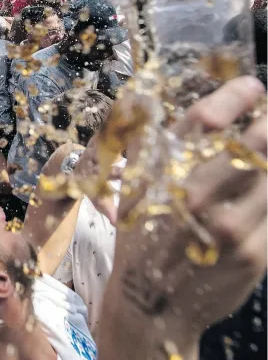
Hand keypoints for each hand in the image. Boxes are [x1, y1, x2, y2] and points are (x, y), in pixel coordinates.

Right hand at [105, 77, 266, 352]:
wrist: (152, 302)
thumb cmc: (140, 235)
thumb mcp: (132, 184)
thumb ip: (145, 140)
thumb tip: (148, 97)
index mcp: (164, 174)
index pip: (205, 120)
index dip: (235, 95)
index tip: (251, 85)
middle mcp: (198, 196)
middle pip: (254, 142)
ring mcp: (232, 227)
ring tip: (266, 145)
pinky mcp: (256, 253)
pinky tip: (263, 183)